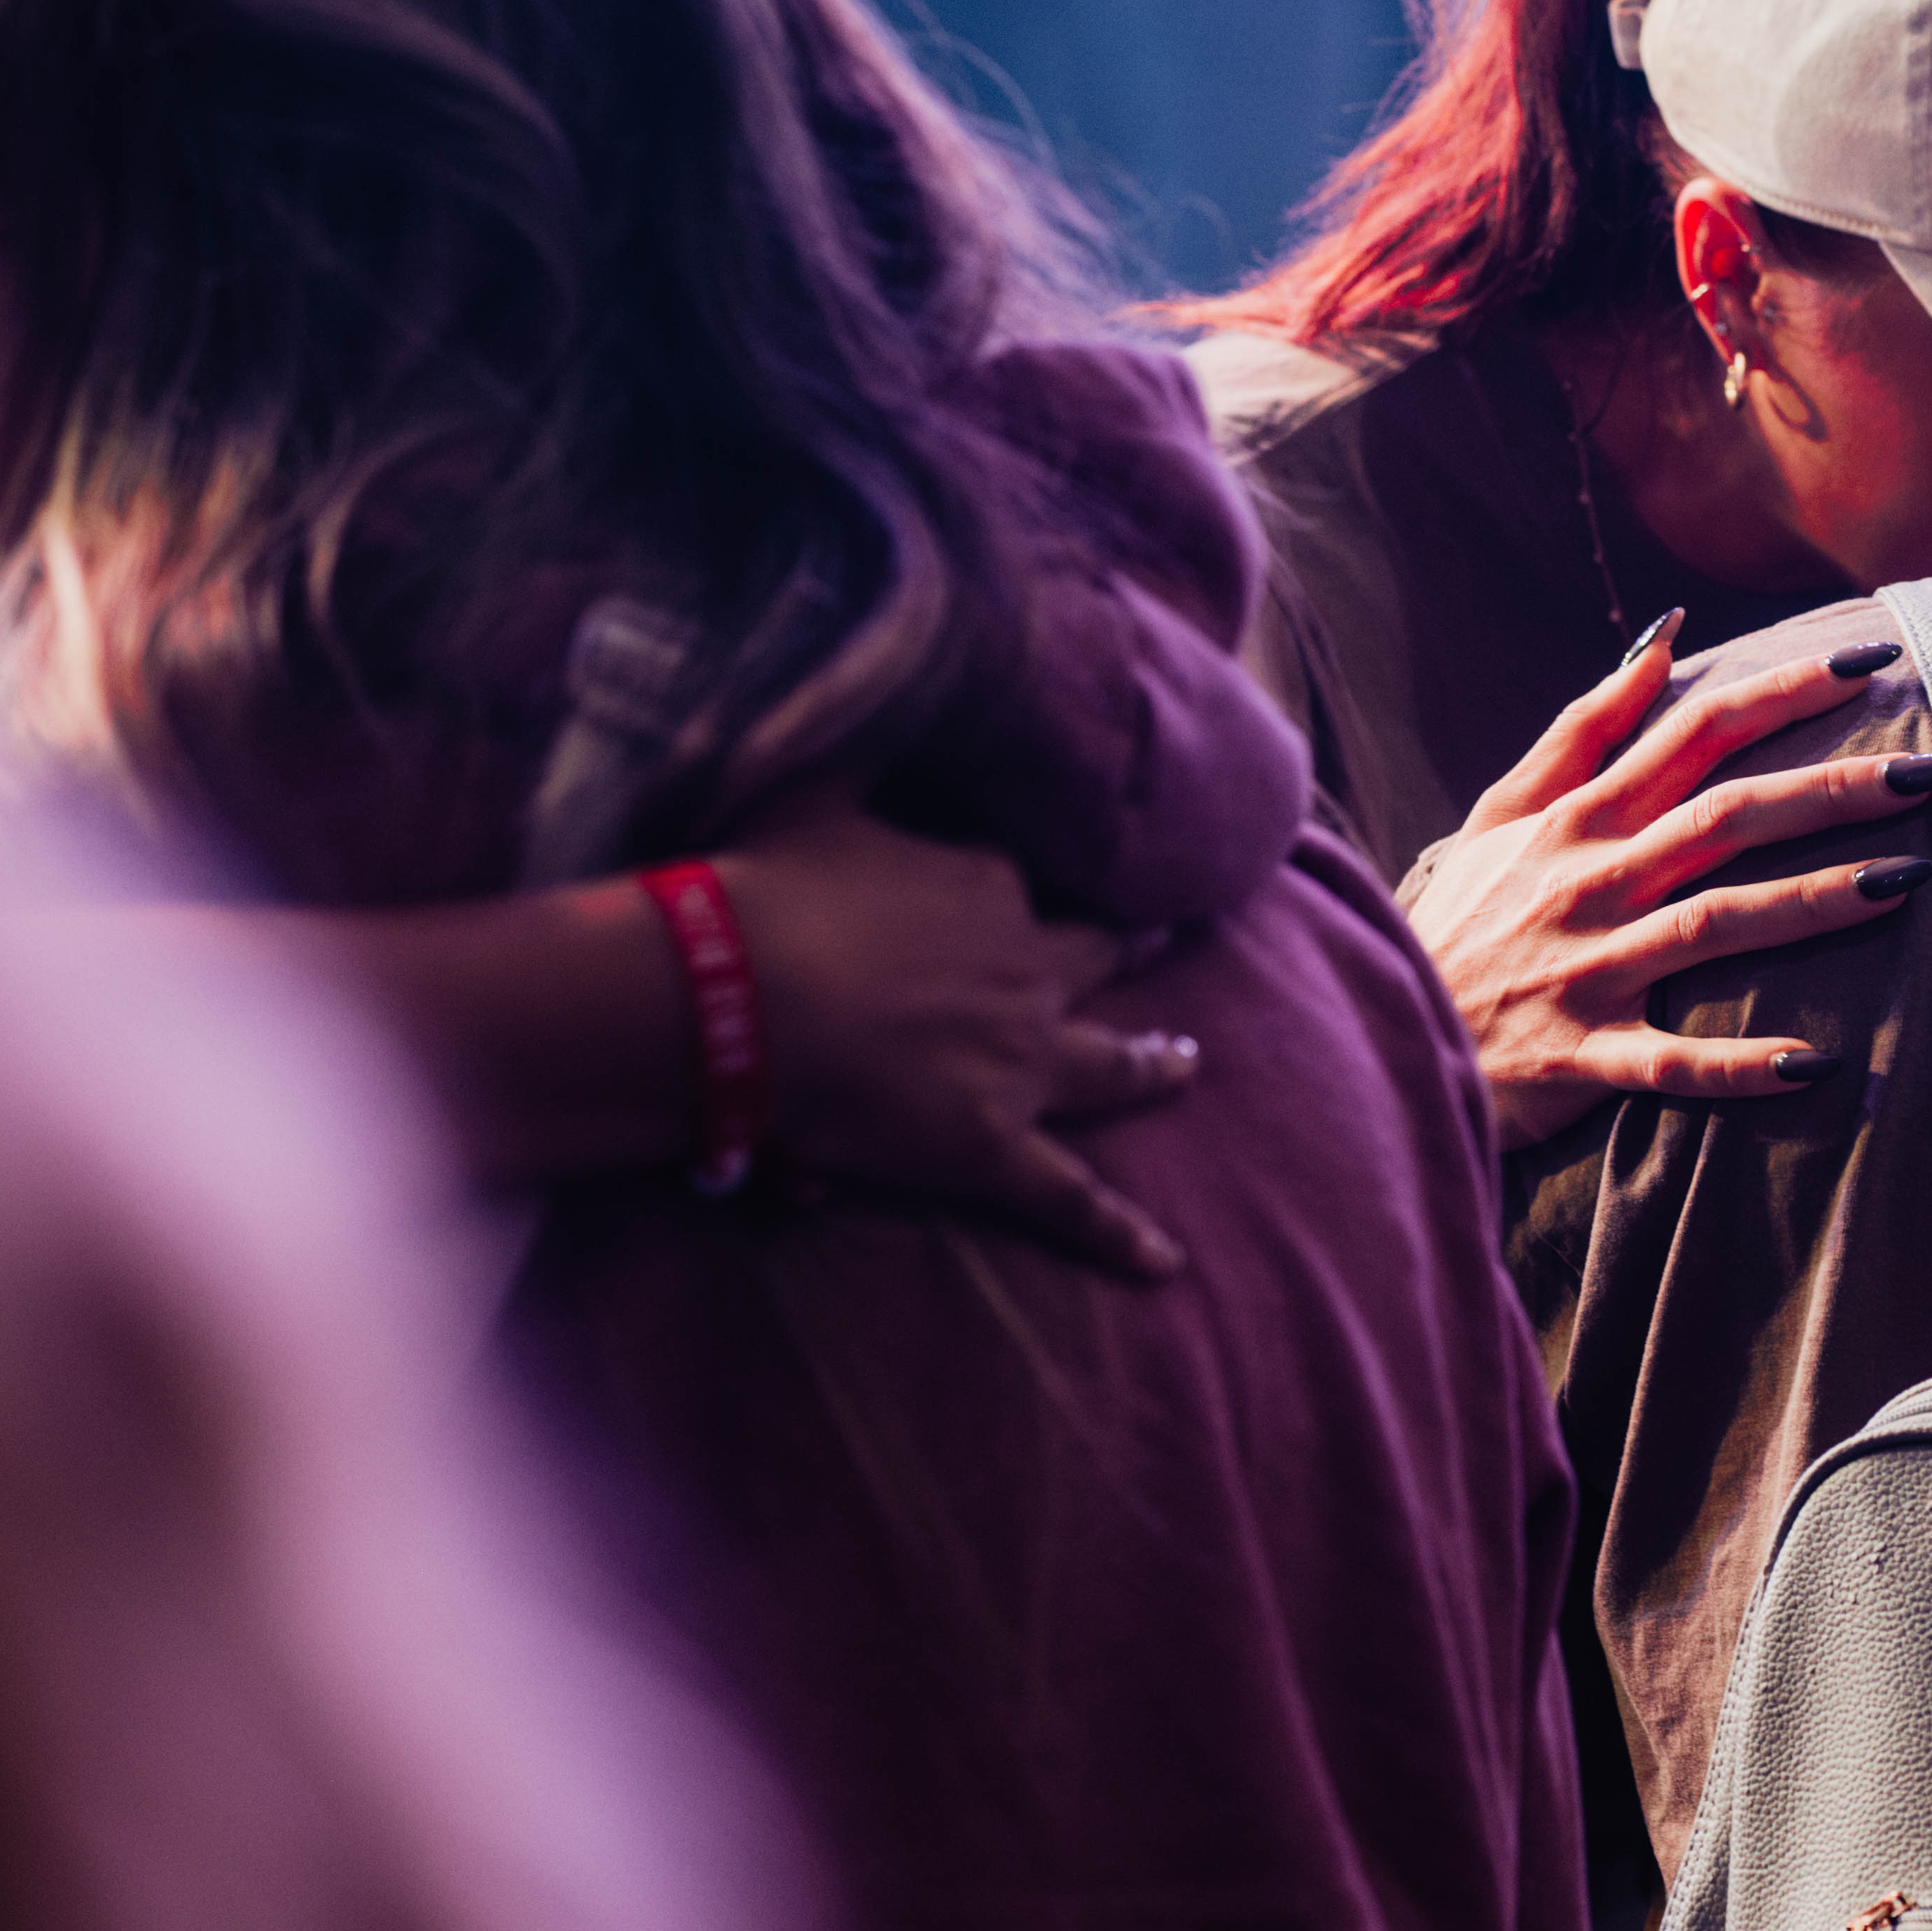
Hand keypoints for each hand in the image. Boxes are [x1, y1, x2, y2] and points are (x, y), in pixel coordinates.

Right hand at [720, 786, 1196, 1276]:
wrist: (744, 991)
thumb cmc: (767, 888)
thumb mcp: (815, 789)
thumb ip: (850, 747)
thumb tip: (861, 668)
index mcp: (988, 885)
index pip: (1020, 882)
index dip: (1029, 885)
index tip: (1038, 881)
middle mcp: (1025, 969)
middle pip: (1093, 959)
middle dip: (1132, 950)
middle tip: (1165, 941)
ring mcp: (1020, 1061)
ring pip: (1110, 1063)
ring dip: (1152, 1064)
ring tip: (1187, 1062)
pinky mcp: (993, 1146)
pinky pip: (1068, 1200)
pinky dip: (1118, 1231)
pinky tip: (1164, 1262)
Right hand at [1403, 616, 1931, 1145]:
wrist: (1368, 1025)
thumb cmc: (1457, 921)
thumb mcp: (1501, 813)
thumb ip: (1583, 729)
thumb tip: (1663, 640)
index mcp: (1579, 820)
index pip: (1694, 732)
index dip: (1781, 693)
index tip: (1867, 662)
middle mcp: (1591, 882)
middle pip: (1725, 816)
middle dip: (1831, 788)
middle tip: (1931, 770)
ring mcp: (1588, 970)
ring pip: (1714, 922)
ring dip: (1812, 902)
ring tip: (1907, 884)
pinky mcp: (1583, 1059)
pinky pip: (1670, 1061)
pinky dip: (1740, 1065)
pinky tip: (1815, 1064)